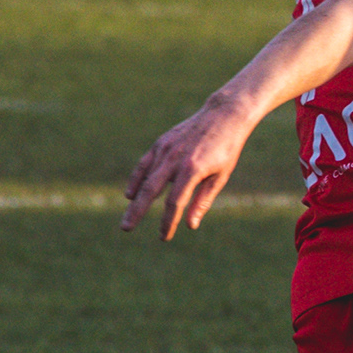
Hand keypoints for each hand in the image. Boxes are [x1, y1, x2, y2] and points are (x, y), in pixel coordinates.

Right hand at [121, 93, 255, 239]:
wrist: (224, 116)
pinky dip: (136, 179)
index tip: (164, 236)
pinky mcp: (162, 142)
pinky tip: (131, 194)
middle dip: (138, 212)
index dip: (168, 221)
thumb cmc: (227, 149)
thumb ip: (203, 200)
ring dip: (134, 200)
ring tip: (128, 218)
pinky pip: (144, 164)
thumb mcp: (221, 176)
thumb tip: (190, 225)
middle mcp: (175, 159)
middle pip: (151, 190)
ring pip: (145, 178)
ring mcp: (166, 149)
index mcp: (192, 169)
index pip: (175, 202)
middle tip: (126, 229)